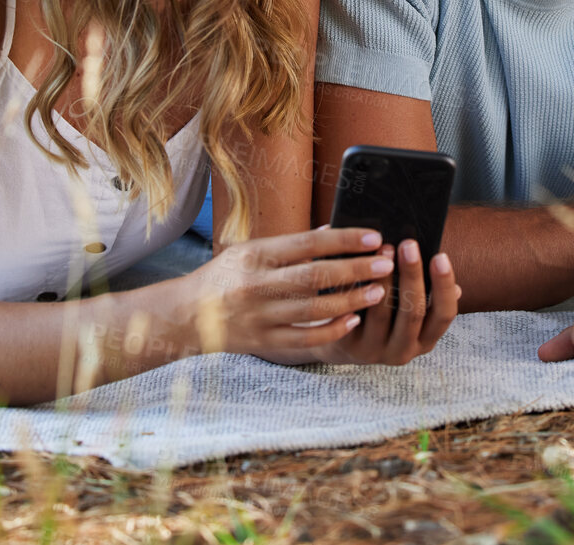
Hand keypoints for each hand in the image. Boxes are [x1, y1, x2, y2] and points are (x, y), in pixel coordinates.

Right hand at [178, 228, 392, 356]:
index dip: (343, 240)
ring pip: (315, 310)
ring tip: (380, 291)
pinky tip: (354, 320)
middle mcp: (257, 286)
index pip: (306, 244)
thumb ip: (290, 245)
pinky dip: (333, 330)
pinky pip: (305, 338)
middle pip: (315, 277)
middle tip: (386, 263)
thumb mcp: (249, 250)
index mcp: (255, 256)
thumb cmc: (225, 276)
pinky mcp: (264, 342)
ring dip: (352, 300)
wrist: (187, 316)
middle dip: (356, 270)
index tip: (373, 236)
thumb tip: (332, 232)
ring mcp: (261, 317)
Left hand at [318, 238, 460, 366]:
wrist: (344, 344)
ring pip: (382, 313)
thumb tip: (440, 259)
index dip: (444, 286)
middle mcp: (404, 350)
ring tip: (384, 248)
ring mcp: (376, 351)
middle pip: (413, 312)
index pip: (444, 315)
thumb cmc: (385, 315)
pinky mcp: (350, 346)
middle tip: (409, 244)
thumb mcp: (409, 309)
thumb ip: (425, 290)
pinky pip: (353, 313)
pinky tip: (356, 264)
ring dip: (384, 278)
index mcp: (426, 340)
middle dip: (412, 275)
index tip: (441, 256)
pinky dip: (356, 289)